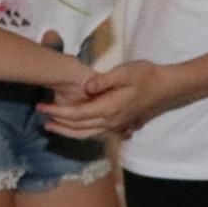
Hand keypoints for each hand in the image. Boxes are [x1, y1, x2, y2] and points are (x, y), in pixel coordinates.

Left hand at [39, 60, 166, 138]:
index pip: (77, 114)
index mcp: (109, 108)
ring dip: (67, 131)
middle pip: (78, 128)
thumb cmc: (146, 75)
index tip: (42, 107)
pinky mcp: (119, 124)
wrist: (167, 87)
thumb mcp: (125, 72)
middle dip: (57, 122)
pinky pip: (95, 133)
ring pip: (86, 134)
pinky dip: (80, 133)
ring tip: (51, 125)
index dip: (57, 112)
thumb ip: (104, 81)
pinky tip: (74, 128)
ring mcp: (116, 125)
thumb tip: (85, 88)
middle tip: (40, 114)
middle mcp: (110, 121)